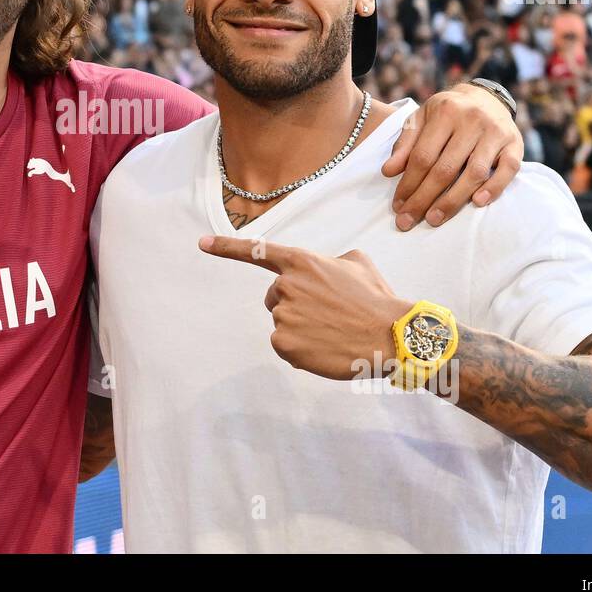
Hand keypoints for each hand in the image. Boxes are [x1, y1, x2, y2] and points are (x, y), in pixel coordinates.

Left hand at [198, 235, 410, 380]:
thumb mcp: (357, 263)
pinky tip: (324, 347)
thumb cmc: (377, 299)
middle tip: (327, 313)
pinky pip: (283, 345)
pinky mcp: (283, 342)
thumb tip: (326, 267)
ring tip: (332, 331)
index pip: (257, 252)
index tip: (201, 243)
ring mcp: (282, 315)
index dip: (226, 247)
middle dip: (294, 304)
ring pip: (281, 321)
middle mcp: (286, 285)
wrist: (391, 336)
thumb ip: (329, 260)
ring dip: (301, 327)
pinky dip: (300, 349)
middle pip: (274, 296)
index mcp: (302, 262)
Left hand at [381, 82, 522, 229]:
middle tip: (408, 221)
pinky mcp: (516, 144)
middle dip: (424, 198)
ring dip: (453, 200)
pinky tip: (477, 203)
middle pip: (445, 168)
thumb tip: (388, 172)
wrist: (486, 97)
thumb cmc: (447, 114)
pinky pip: (508, 169)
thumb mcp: (421, 119)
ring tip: (434, 219)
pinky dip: (494, 187)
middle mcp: (472, 120)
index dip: (408, 184)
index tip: (398, 206)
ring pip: (474, 172)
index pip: (423, 156)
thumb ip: (405, 144)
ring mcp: (496, 132)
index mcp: (445, 112)